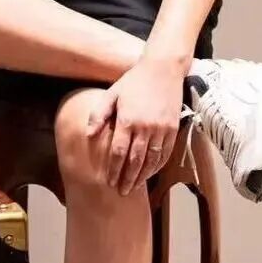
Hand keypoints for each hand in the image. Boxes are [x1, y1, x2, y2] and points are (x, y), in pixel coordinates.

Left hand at [86, 57, 183, 196]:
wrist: (162, 70)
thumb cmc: (133, 82)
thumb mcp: (112, 93)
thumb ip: (99, 114)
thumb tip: (88, 135)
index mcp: (127, 120)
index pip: (118, 152)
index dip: (113, 169)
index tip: (108, 181)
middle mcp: (145, 127)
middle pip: (134, 161)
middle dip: (126, 178)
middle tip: (120, 192)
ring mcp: (161, 130)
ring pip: (151, 160)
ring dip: (142, 176)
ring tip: (133, 187)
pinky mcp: (172, 129)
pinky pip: (165, 154)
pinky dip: (157, 166)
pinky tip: (150, 173)